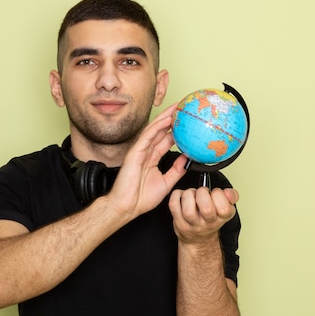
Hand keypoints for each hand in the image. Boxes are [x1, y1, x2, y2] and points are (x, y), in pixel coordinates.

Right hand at [106, 103, 187, 219]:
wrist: (127, 207)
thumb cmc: (141, 198)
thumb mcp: (166, 182)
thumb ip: (176, 170)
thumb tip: (187, 159)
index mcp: (152, 158)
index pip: (165, 139)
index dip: (176, 130)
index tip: (187, 122)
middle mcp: (146, 152)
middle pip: (160, 131)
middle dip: (172, 118)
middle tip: (184, 108)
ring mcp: (140, 151)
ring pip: (154, 130)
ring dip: (165, 118)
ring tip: (177, 108)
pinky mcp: (135, 152)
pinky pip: (147, 136)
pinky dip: (157, 127)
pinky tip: (167, 120)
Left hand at [169, 187, 238, 244]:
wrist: (198, 238)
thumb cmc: (211, 219)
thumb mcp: (226, 208)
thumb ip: (231, 196)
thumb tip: (228, 192)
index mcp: (222, 218)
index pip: (224, 207)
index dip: (218, 194)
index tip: (215, 192)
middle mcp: (207, 223)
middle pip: (206, 208)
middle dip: (202, 193)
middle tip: (202, 192)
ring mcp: (192, 225)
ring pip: (188, 210)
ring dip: (189, 195)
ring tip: (191, 194)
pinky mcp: (178, 222)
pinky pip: (174, 206)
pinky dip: (176, 196)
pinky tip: (181, 196)